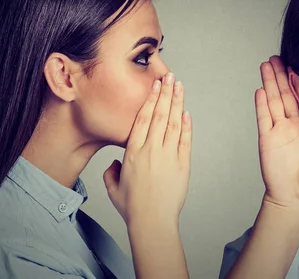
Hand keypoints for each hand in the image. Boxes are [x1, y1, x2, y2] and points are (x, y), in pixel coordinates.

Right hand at [103, 73, 191, 226]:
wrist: (152, 221)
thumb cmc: (133, 207)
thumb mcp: (113, 188)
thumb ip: (111, 173)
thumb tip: (115, 165)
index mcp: (133, 152)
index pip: (142, 118)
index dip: (149, 99)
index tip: (154, 85)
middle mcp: (151, 150)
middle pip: (159, 114)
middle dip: (165, 93)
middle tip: (169, 77)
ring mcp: (168, 156)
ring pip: (173, 123)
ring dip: (177, 102)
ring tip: (179, 86)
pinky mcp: (182, 165)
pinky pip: (185, 140)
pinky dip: (186, 125)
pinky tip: (186, 113)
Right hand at [256, 56, 298, 213]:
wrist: (297, 200)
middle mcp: (296, 125)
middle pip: (288, 93)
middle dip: (283, 74)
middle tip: (280, 54)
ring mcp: (281, 131)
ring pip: (274, 100)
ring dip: (270, 82)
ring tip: (267, 63)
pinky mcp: (268, 139)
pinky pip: (264, 119)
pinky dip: (262, 104)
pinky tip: (260, 89)